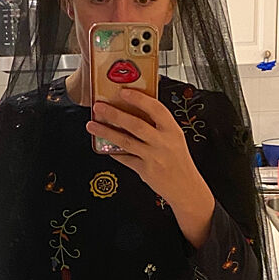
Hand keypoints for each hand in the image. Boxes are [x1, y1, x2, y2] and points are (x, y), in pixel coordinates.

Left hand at [85, 85, 196, 205]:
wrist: (186, 187)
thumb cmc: (179, 161)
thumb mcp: (175, 138)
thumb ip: (159, 126)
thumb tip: (136, 109)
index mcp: (172, 130)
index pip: (156, 109)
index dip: (139, 99)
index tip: (124, 92)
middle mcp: (163, 142)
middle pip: (136, 124)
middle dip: (114, 114)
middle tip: (99, 107)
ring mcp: (153, 157)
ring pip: (125, 141)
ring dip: (106, 132)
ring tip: (92, 125)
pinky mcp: (145, 170)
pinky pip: (125, 158)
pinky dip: (113, 151)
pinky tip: (104, 146)